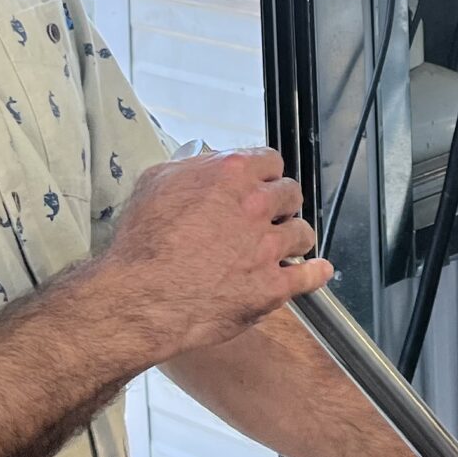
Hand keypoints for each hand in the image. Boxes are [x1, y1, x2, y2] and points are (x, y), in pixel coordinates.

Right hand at [93, 147, 330, 362]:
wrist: (142, 295)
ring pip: (302, 233)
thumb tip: (203, 164)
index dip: (265, 174)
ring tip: (284, 247)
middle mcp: (255, 205)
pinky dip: (315, 273)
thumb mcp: (155, 182)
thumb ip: (189, 168)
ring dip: (293, 238)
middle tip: (270, 217)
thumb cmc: (141, 242)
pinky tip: (316, 271)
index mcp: (231, 174)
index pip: (270, 161)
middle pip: (290, 195)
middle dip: (281, 205)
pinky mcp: (272, 286)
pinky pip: (308, 276)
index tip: (262, 184)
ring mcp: (268, 246)